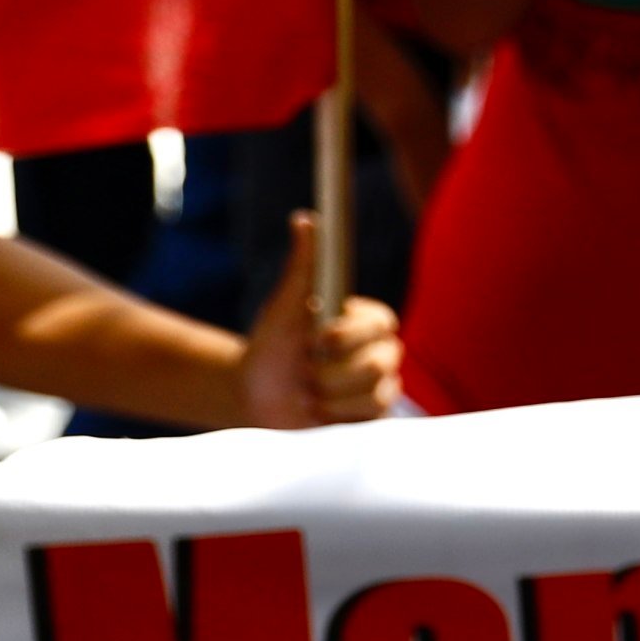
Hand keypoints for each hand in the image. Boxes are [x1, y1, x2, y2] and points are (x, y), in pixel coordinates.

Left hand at [238, 211, 401, 427]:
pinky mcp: (374, 419)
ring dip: (327, 398)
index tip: (317, 338)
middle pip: (377, 364)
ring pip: (371, 395)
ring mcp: (382, 387)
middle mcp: (382, 352)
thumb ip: (302, 266)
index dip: (349, 334)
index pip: (381, 323)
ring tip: (308, 393)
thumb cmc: (272, 346)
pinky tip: (318, 412)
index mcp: (368, 321)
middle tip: (304, 370)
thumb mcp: (284, 306)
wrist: (256, 396)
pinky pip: (368, 421)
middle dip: (329, 373)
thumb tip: (305, 220)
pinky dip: (335, 418)